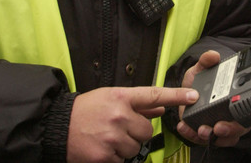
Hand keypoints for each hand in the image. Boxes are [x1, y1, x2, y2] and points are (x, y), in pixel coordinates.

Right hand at [67, 86, 197, 162]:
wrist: (56, 125)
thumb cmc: (85, 110)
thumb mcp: (111, 98)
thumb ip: (138, 104)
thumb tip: (161, 106)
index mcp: (121, 97)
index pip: (154, 94)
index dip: (176, 95)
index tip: (193, 95)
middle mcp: (119, 115)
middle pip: (147, 130)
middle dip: (137, 132)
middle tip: (119, 128)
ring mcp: (112, 137)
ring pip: (136, 147)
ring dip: (126, 146)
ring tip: (108, 138)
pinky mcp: (105, 157)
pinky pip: (123, 160)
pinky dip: (115, 157)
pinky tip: (103, 148)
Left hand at [176, 50, 249, 146]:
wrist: (186, 88)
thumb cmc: (199, 79)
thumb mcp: (201, 68)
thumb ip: (206, 61)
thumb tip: (213, 55)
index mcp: (234, 99)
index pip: (245, 112)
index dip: (240, 117)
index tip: (231, 116)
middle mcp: (230, 114)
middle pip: (238, 129)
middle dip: (228, 131)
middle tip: (217, 128)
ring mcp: (218, 124)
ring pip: (222, 139)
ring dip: (210, 137)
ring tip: (199, 131)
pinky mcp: (205, 131)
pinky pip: (203, 140)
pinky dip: (193, 136)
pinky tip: (184, 128)